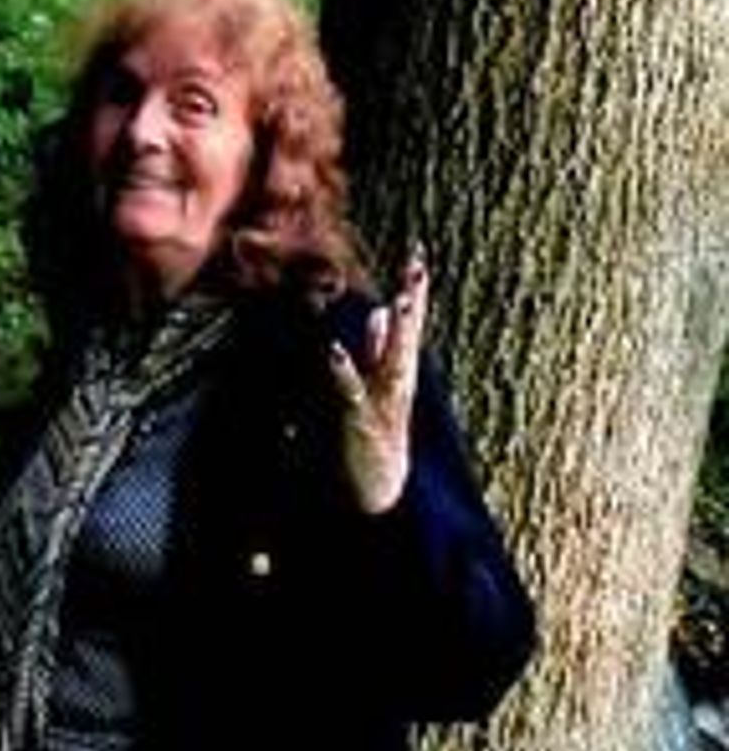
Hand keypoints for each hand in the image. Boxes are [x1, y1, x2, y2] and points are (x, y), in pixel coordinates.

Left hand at [328, 253, 428, 513]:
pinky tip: (333, 351)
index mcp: (399, 374)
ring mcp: (381, 407)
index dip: (415, 291)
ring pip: (392, 365)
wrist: (377, 495)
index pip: (409, 326)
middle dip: (414, 301)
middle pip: (408, 339)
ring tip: (396, 303)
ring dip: (394, 335)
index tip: (418, 255)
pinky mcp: (359, 427)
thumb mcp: (380, 387)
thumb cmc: (374, 436)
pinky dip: (344, 373)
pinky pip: (351, 396)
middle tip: (418, 265)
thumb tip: (379, 310)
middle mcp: (396, 387)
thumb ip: (379, 349)